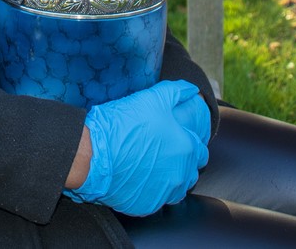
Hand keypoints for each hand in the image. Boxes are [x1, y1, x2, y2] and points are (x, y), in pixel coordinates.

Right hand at [63, 80, 209, 216]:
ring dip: (169, 178)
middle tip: (162, 151)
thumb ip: (176, 92)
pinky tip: (137, 177)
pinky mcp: (146, 205)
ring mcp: (164, 194)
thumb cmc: (123, 126)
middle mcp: (180, 175)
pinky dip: (150, 190)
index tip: (176, 138)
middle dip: (182, 162)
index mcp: (186, 149)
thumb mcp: (152, 98)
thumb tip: (191, 90)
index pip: (201, 151)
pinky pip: (155, 199)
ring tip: (150, 165)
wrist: (93, 154)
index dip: (189, 142)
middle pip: (191, 172)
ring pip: (176, 189)